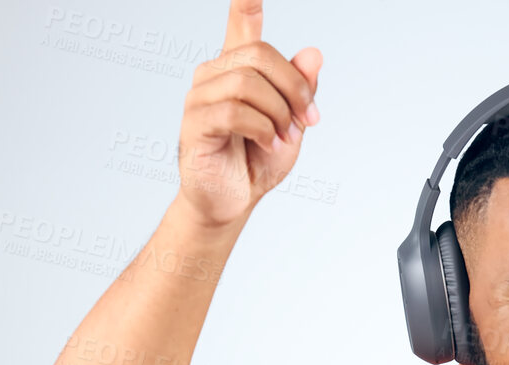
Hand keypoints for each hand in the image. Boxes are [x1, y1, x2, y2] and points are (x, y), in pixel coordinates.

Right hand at [174, 0, 321, 228]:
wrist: (235, 200)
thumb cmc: (258, 159)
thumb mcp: (292, 122)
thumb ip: (301, 89)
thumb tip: (313, 53)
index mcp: (239, 68)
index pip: (241, 24)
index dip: (245, 3)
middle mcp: (215, 74)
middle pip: (260, 54)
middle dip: (295, 87)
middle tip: (308, 119)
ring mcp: (200, 96)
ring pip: (247, 83)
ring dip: (279, 112)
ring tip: (285, 136)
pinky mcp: (195, 123)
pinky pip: (234, 111)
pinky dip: (262, 129)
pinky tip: (269, 143)